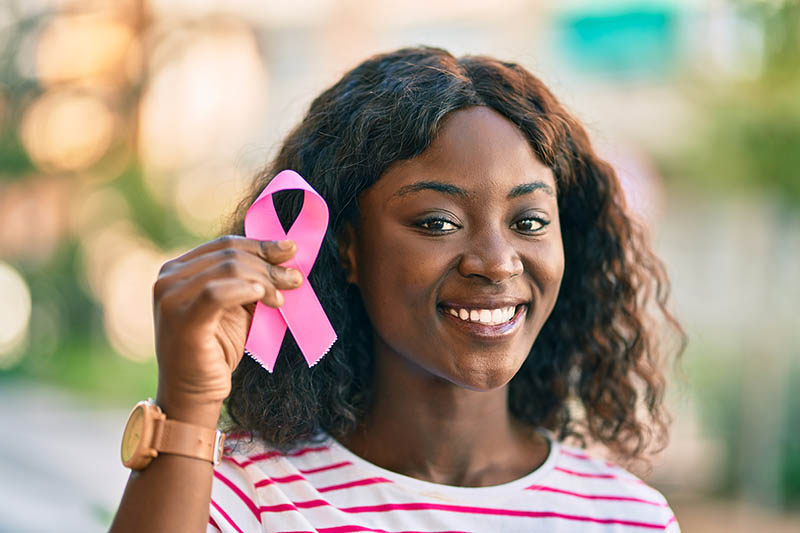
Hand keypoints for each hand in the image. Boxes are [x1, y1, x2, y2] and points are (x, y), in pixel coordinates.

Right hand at [152, 235, 301, 422]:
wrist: (193, 394)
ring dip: (264, 279)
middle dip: (268, 265)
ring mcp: (170, 298)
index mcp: (178, 270)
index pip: (225, 245)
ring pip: (228, 270)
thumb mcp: (236, 307)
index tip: (291, 250)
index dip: (261, 245)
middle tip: (294, 279)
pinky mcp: (181, 320)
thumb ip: (251, 280)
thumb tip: (284, 253)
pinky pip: (217, 293)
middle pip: (229, 255)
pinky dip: (245, 290)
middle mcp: (168, 278)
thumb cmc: (216, 350)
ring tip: (282, 297)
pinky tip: (264, 296)